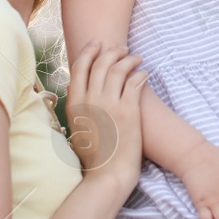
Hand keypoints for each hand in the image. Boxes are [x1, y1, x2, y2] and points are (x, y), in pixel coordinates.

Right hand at [66, 42, 147, 190]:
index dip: (89, 51)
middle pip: (101, 63)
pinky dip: (140, 73)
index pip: (79, 67)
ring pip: (119, 68)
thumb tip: (76, 88)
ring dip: (129, 59)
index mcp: (75, 103)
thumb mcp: (76, 128)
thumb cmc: (93, 156)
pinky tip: (144, 73)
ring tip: (137, 59)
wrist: (107, 174)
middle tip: (122, 48)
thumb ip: (77, 106)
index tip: (98, 44)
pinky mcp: (129, 110)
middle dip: (112, 51)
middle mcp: (90, 100)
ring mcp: (109, 104)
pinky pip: (135, 82)